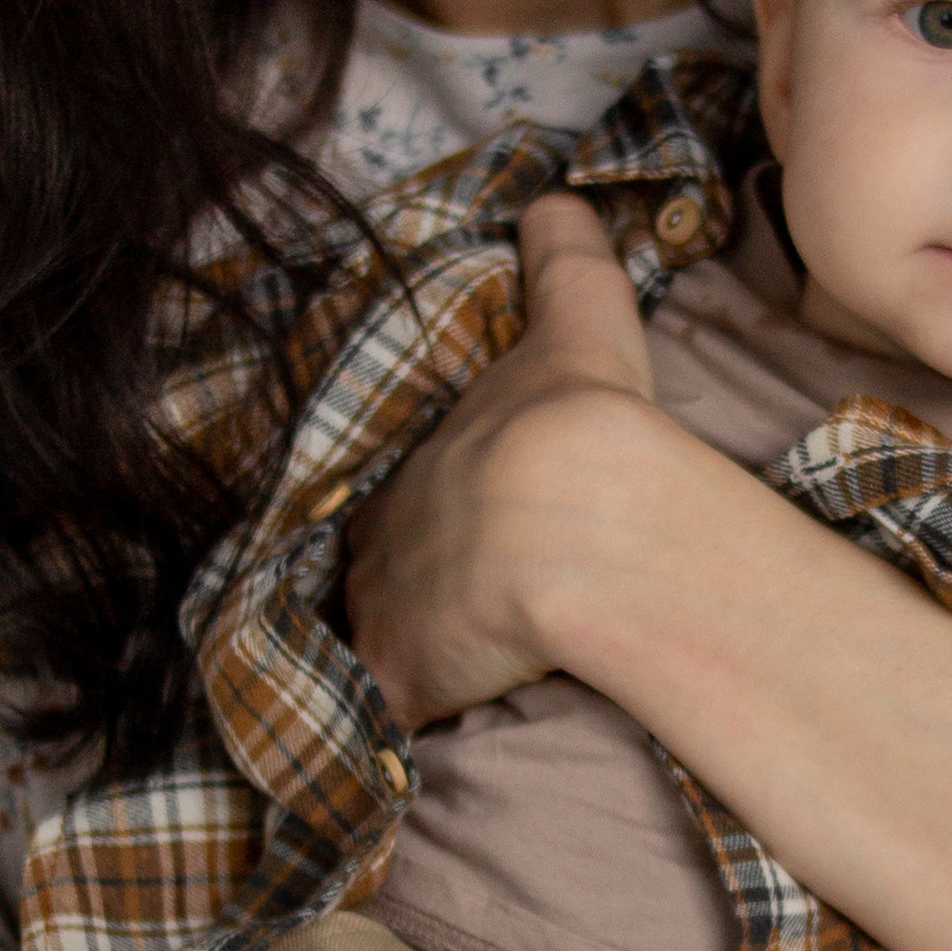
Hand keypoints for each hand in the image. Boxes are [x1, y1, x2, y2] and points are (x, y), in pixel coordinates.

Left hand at [342, 189, 672, 731]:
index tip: (442, 528)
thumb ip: (563, 262)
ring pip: (375, 645)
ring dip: (395, 662)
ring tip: (426, 684)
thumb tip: (553, 195)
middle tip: (436, 609)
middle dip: (395, 592)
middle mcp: (383, 539)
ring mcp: (386, 615)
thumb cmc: (578, 415)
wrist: (576, 508)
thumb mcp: (577, 321)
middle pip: (374, 573)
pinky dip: (388, 733)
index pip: (397, 498)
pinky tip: (398, 755)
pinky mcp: (404, 680)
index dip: (418, 517)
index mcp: (418, 464)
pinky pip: (385, 719)